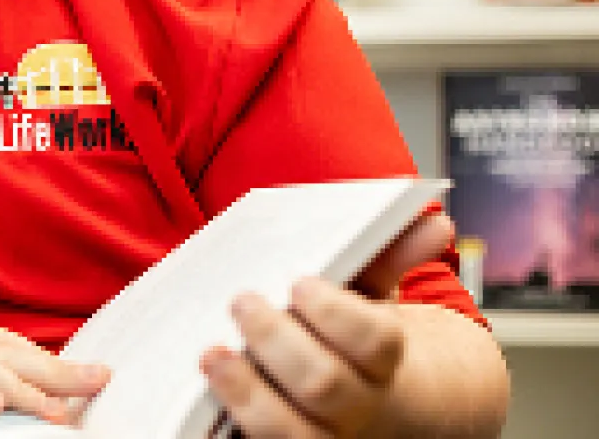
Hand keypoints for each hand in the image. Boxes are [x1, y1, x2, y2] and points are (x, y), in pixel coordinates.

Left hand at [199, 212, 454, 437]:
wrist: (364, 409)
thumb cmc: (349, 339)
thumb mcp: (370, 296)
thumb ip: (390, 254)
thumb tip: (435, 221)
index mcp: (383, 362)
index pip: (376, 341)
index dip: (336, 313)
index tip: (299, 283)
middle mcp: (356, 407)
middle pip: (326, 384)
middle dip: (279, 341)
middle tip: (242, 302)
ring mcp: (320, 436)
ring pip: (290, 432)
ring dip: (247, 392)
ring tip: (212, 353)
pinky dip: (229, 422)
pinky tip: (205, 392)